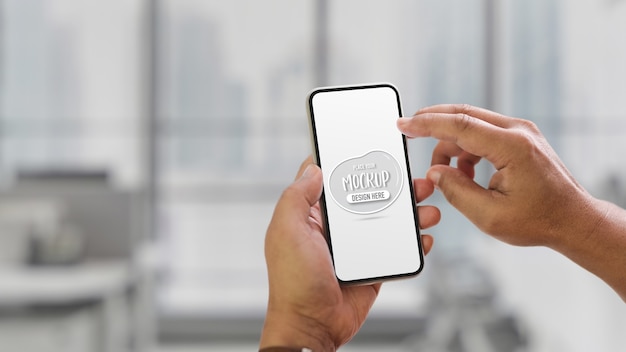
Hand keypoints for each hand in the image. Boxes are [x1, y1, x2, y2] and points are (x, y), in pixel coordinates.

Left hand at [260, 157, 439, 350]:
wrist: (313, 325)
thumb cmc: (293, 282)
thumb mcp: (287, 231)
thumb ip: (297, 197)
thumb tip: (313, 167)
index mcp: (313, 215)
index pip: (334, 181)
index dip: (352, 164)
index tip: (373, 151)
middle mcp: (337, 228)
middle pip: (370, 197)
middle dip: (394, 186)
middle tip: (414, 180)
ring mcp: (357, 248)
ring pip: (389, 221)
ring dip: (411, 213)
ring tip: (427, 208)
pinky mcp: (373, 267)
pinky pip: (398, 249)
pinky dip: (414, 242)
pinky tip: (424, 237)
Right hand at [397, 104, 625, 301]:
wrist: (573, 220)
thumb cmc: (539, 220)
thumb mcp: (490, 215)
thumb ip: (456, 191)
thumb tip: (434, 173)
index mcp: (512, 147)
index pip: (460, 125)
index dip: (426, 124)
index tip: (403, 125)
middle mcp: (518, 131)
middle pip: (463, 114)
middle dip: (432, 123)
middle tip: (408, 131)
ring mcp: (520, 132)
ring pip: (470, 124)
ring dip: (450, 145)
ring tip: (448, 176)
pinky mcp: (519, 138)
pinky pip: (482, 133)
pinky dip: (465, 149)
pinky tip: (466, 173)